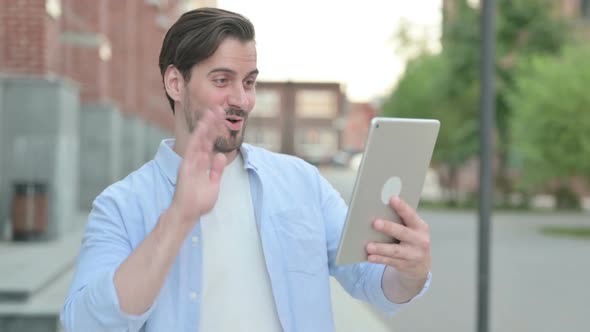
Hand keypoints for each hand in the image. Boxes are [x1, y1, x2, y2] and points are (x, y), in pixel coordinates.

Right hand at [169, 107, 226, 223]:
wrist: (187, 214)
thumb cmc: (198, 202)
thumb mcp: (213, 184)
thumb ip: (216, 170)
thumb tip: (219, 155)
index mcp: (201, 163)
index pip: (209, 143)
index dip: (215, 131)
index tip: (221, 119)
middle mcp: (195, 160)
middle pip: (204, 138)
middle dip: (211, 124)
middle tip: (218, 109)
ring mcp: (190, 162)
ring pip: (198, 140)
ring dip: (205, 126)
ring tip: (211, 113)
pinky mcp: (186, 167)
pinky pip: (192, 150)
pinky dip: (197, 139)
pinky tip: (202, 128)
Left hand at [366, 196, 430, 280]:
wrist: (421, 265)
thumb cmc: (410, 239)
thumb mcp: (412, 229)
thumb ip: (401, 221)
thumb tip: (378, 209)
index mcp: (421, 227)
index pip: (411, 215)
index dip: (402, 207)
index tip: (392, 198)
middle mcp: (420, 241)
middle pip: (402, 233)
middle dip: (389, 228)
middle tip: (375, 223)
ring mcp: (413, 255)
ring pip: (395, 251)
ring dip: (381, 248)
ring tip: (368, 245)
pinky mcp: (405, 265)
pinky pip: (390, 262)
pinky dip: (379, 259)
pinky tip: (370, 257)